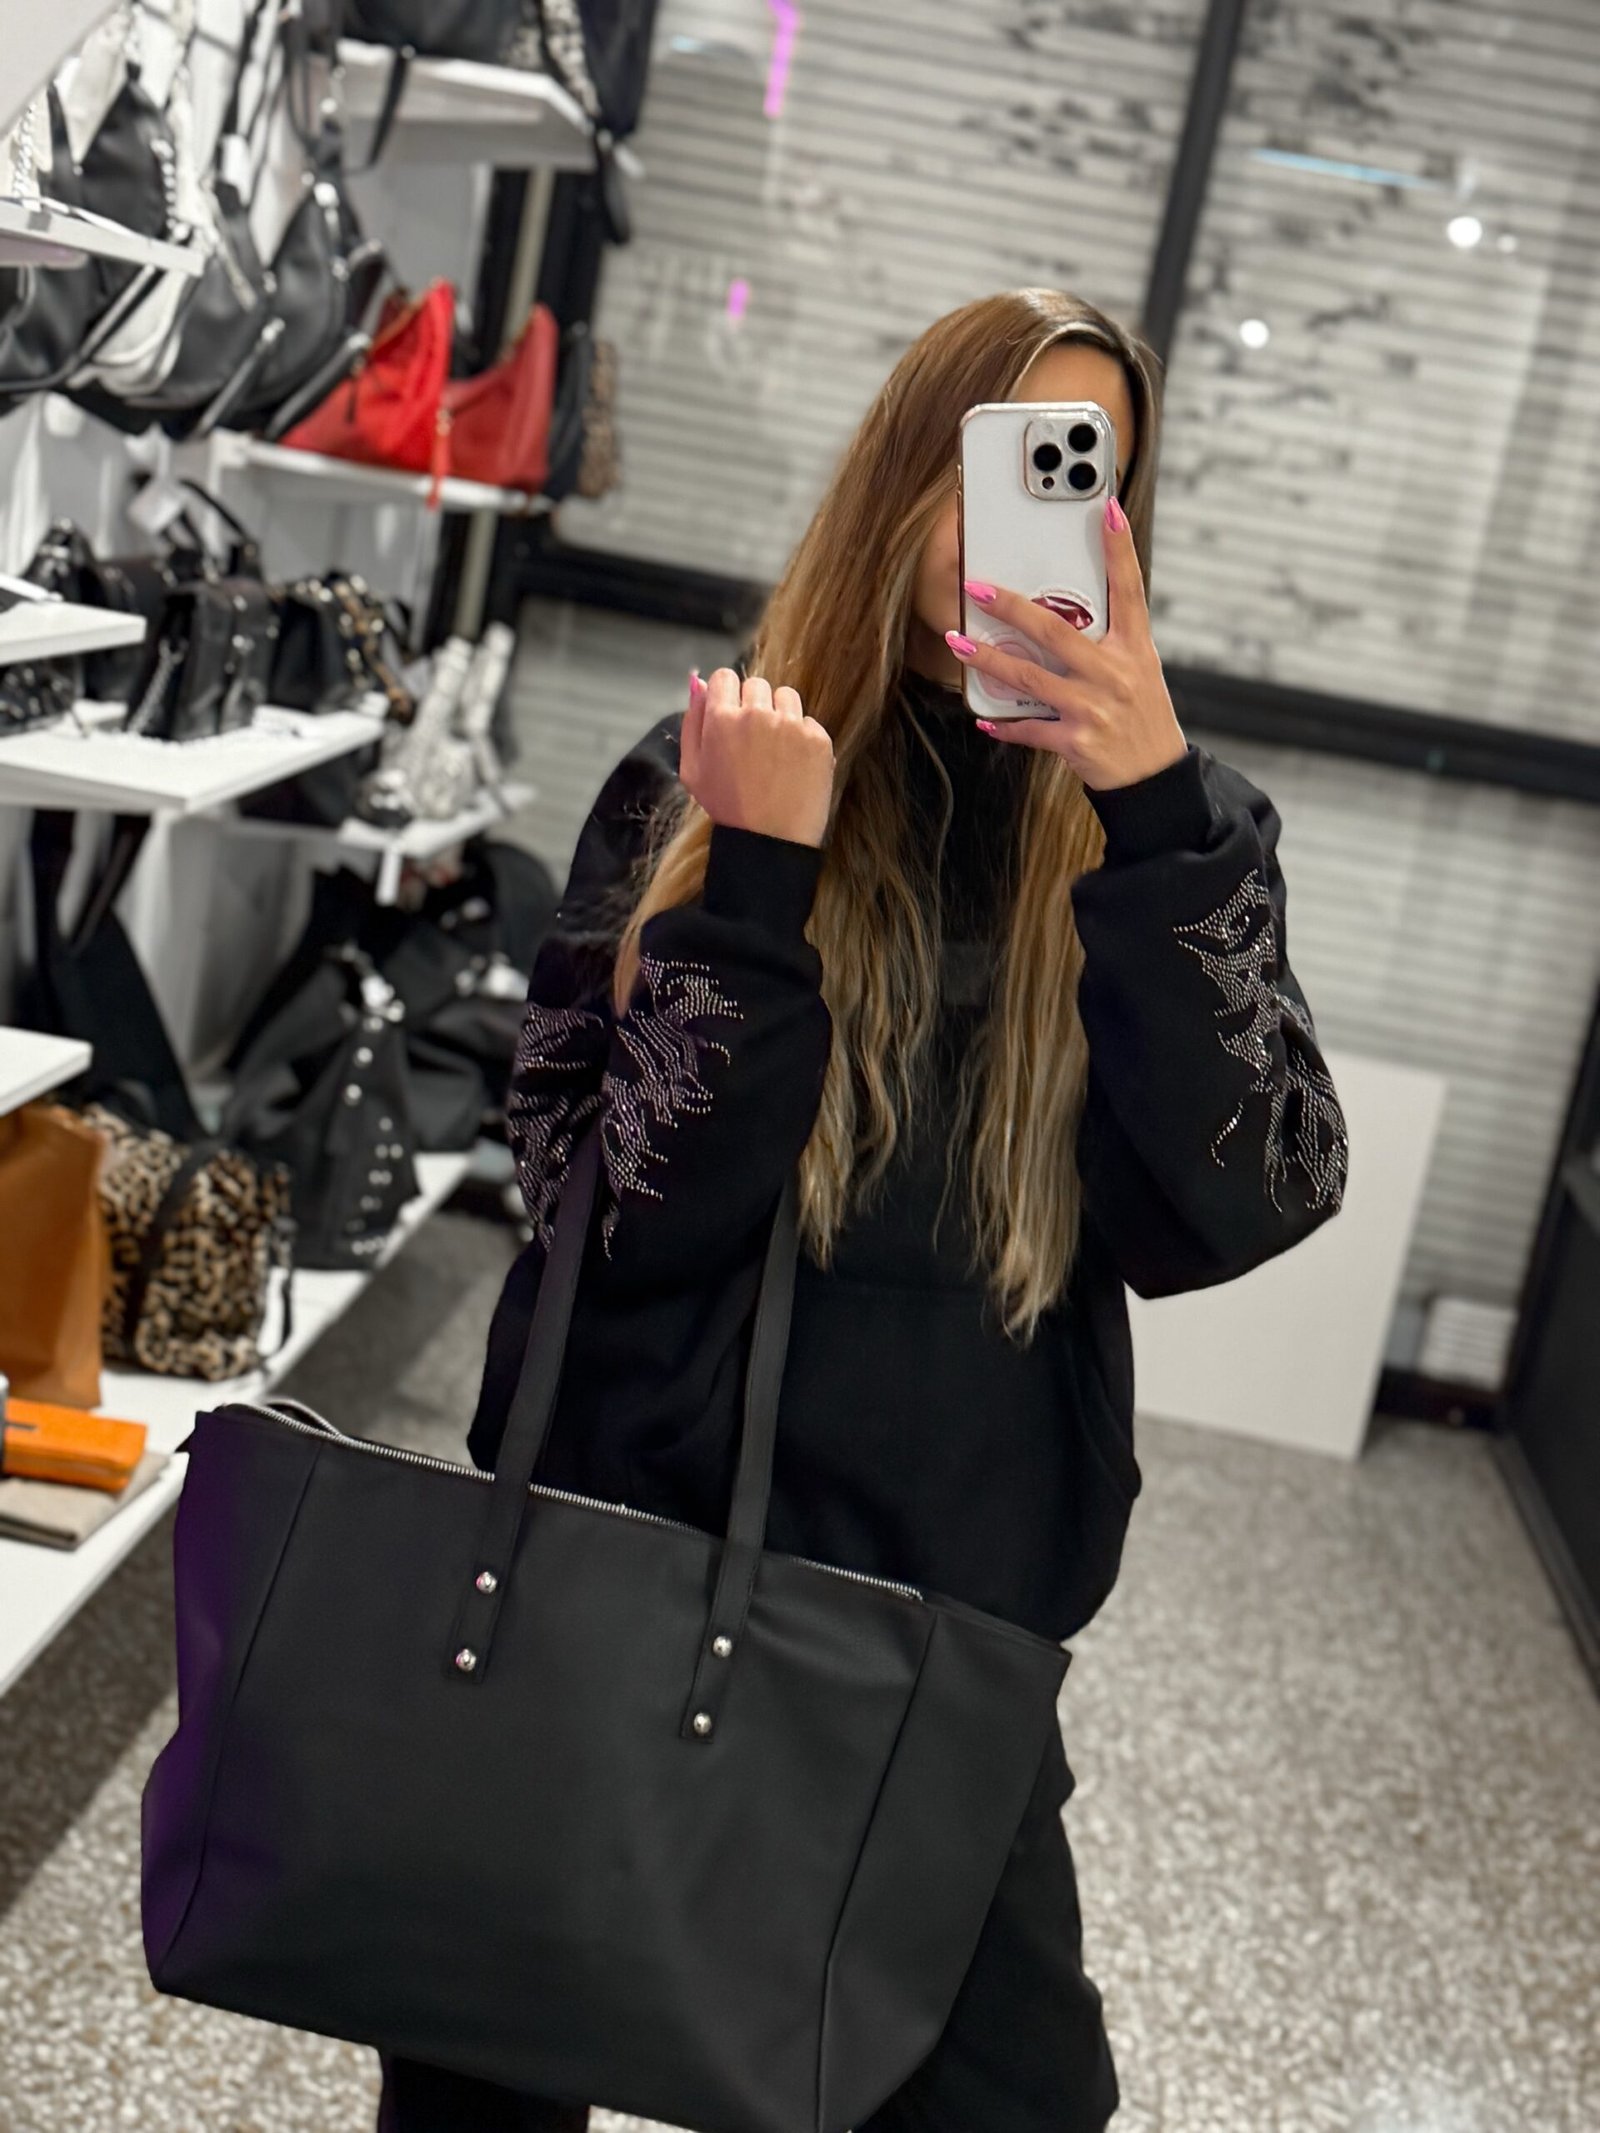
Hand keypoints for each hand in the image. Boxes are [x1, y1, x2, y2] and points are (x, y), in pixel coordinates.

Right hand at [680, 667, 834, 847]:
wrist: (769, 842)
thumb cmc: (726, 807)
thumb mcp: (692, 770)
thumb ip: (692, 721)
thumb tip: (698, 680)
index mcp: (722, 719)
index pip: (724, 677)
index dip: (726, 696)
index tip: (731, 717)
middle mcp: (757, 714)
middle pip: (756, 684)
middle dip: (753, 705)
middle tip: (753, 742)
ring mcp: (791, 725)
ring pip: (786, 696)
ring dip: (780, 714)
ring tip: (775, 751)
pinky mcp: (818, 739)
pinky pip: (808, 722)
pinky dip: (802, 738)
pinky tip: (793, 765)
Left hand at [945, 496, 1187, 792]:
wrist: (1154, 779)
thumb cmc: (1141, 717)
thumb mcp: (1138, 671)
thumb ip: (1106, 642)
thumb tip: (1056, 615)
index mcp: (1135, 648)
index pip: (1129, 588)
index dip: (1119, 548)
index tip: (1107, 509)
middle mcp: (1115, 673)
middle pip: (1055, 630)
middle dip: (1011, 607)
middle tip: (977, 588)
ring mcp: (1093, 708)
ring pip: (1029, 677)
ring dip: (989, 660)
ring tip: (958, 643)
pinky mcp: (1076, 741)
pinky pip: (1029, 728)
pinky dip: (1005, 724)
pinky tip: (984, 717)